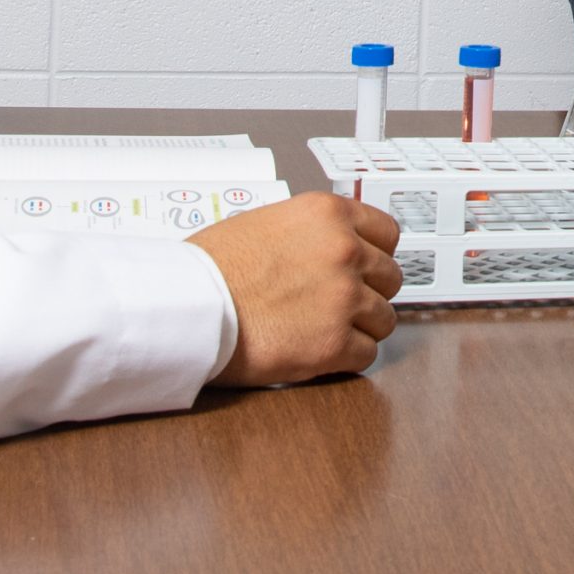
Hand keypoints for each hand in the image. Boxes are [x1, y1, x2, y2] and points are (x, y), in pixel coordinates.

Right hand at [190, 193, 403, 386]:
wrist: (184, 307)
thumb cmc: (208, 269)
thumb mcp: (267, 222)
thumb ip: (311, 233)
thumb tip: (330, 247)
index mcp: (329, 215)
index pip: (387, 233)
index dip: (375, 254)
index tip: (365, 268)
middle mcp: (345, 251)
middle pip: (390, 278)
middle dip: (368, 292)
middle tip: (338, 304)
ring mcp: (344, 298)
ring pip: (384, 318)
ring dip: (360, 327)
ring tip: (326, 330)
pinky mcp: (334, 343)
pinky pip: (367, 354)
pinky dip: (347, 358)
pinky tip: (320, 351)